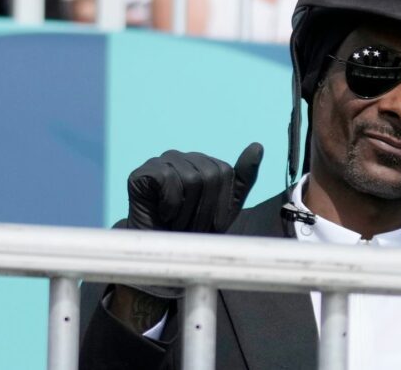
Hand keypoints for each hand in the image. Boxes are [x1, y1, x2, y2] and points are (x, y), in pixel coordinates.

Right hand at [127, 143, 263, 233]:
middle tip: (192, 225)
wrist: (164, 253)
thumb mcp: (228, 206)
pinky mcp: (142, 173)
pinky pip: (167, 179)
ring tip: (178, 222)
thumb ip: (243, 177)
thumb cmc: (196, 230)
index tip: (210, 222)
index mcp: (202, 162)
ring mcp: (161, 162)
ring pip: (191, 179)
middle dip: (205, 209)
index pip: (225, 171)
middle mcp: (182, 157)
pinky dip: (170, 205)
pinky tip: (163, 214)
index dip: (220, 203)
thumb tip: (257, 146)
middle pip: (209, 175)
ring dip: (187, 211)